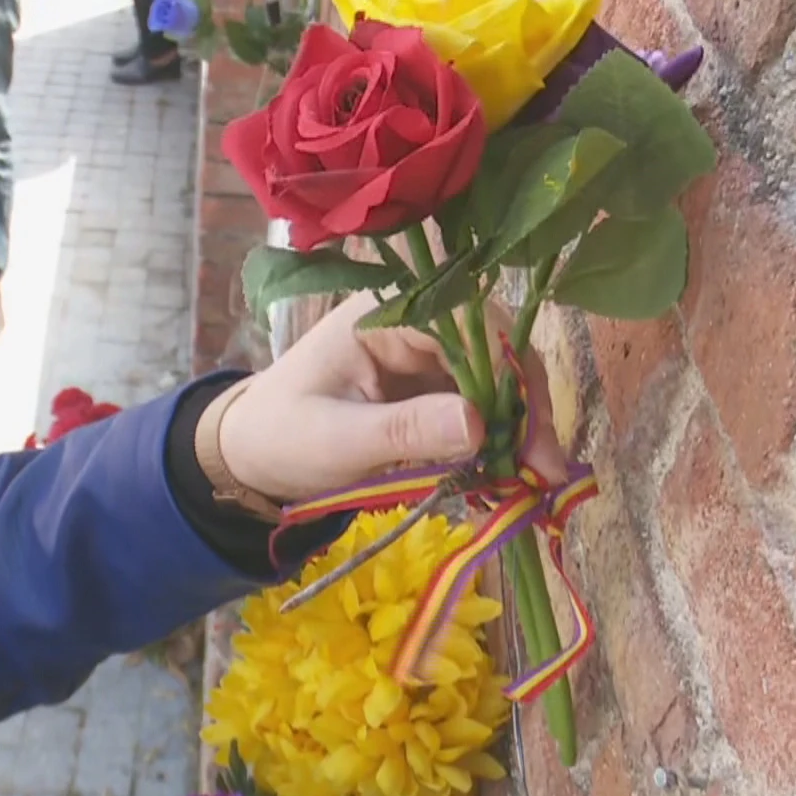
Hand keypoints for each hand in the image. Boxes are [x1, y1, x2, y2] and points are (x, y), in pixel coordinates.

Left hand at [216, 291, 568, 503]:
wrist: (252, 457)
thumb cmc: (281, 438)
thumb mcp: (338, 441)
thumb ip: (405, 431)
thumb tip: (477, 423)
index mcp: (386, 313)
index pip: (472, 325)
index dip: (510, 376)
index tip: (529, 435)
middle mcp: (416, 323)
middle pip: (497, 352)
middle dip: (525, 409)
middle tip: (544, 471)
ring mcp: (427, 356)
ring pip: (497, 384)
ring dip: (518, 430)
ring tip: (529, 482)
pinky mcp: (432, 390)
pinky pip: (480, 410)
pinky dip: (496, 444)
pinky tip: (504, 479)